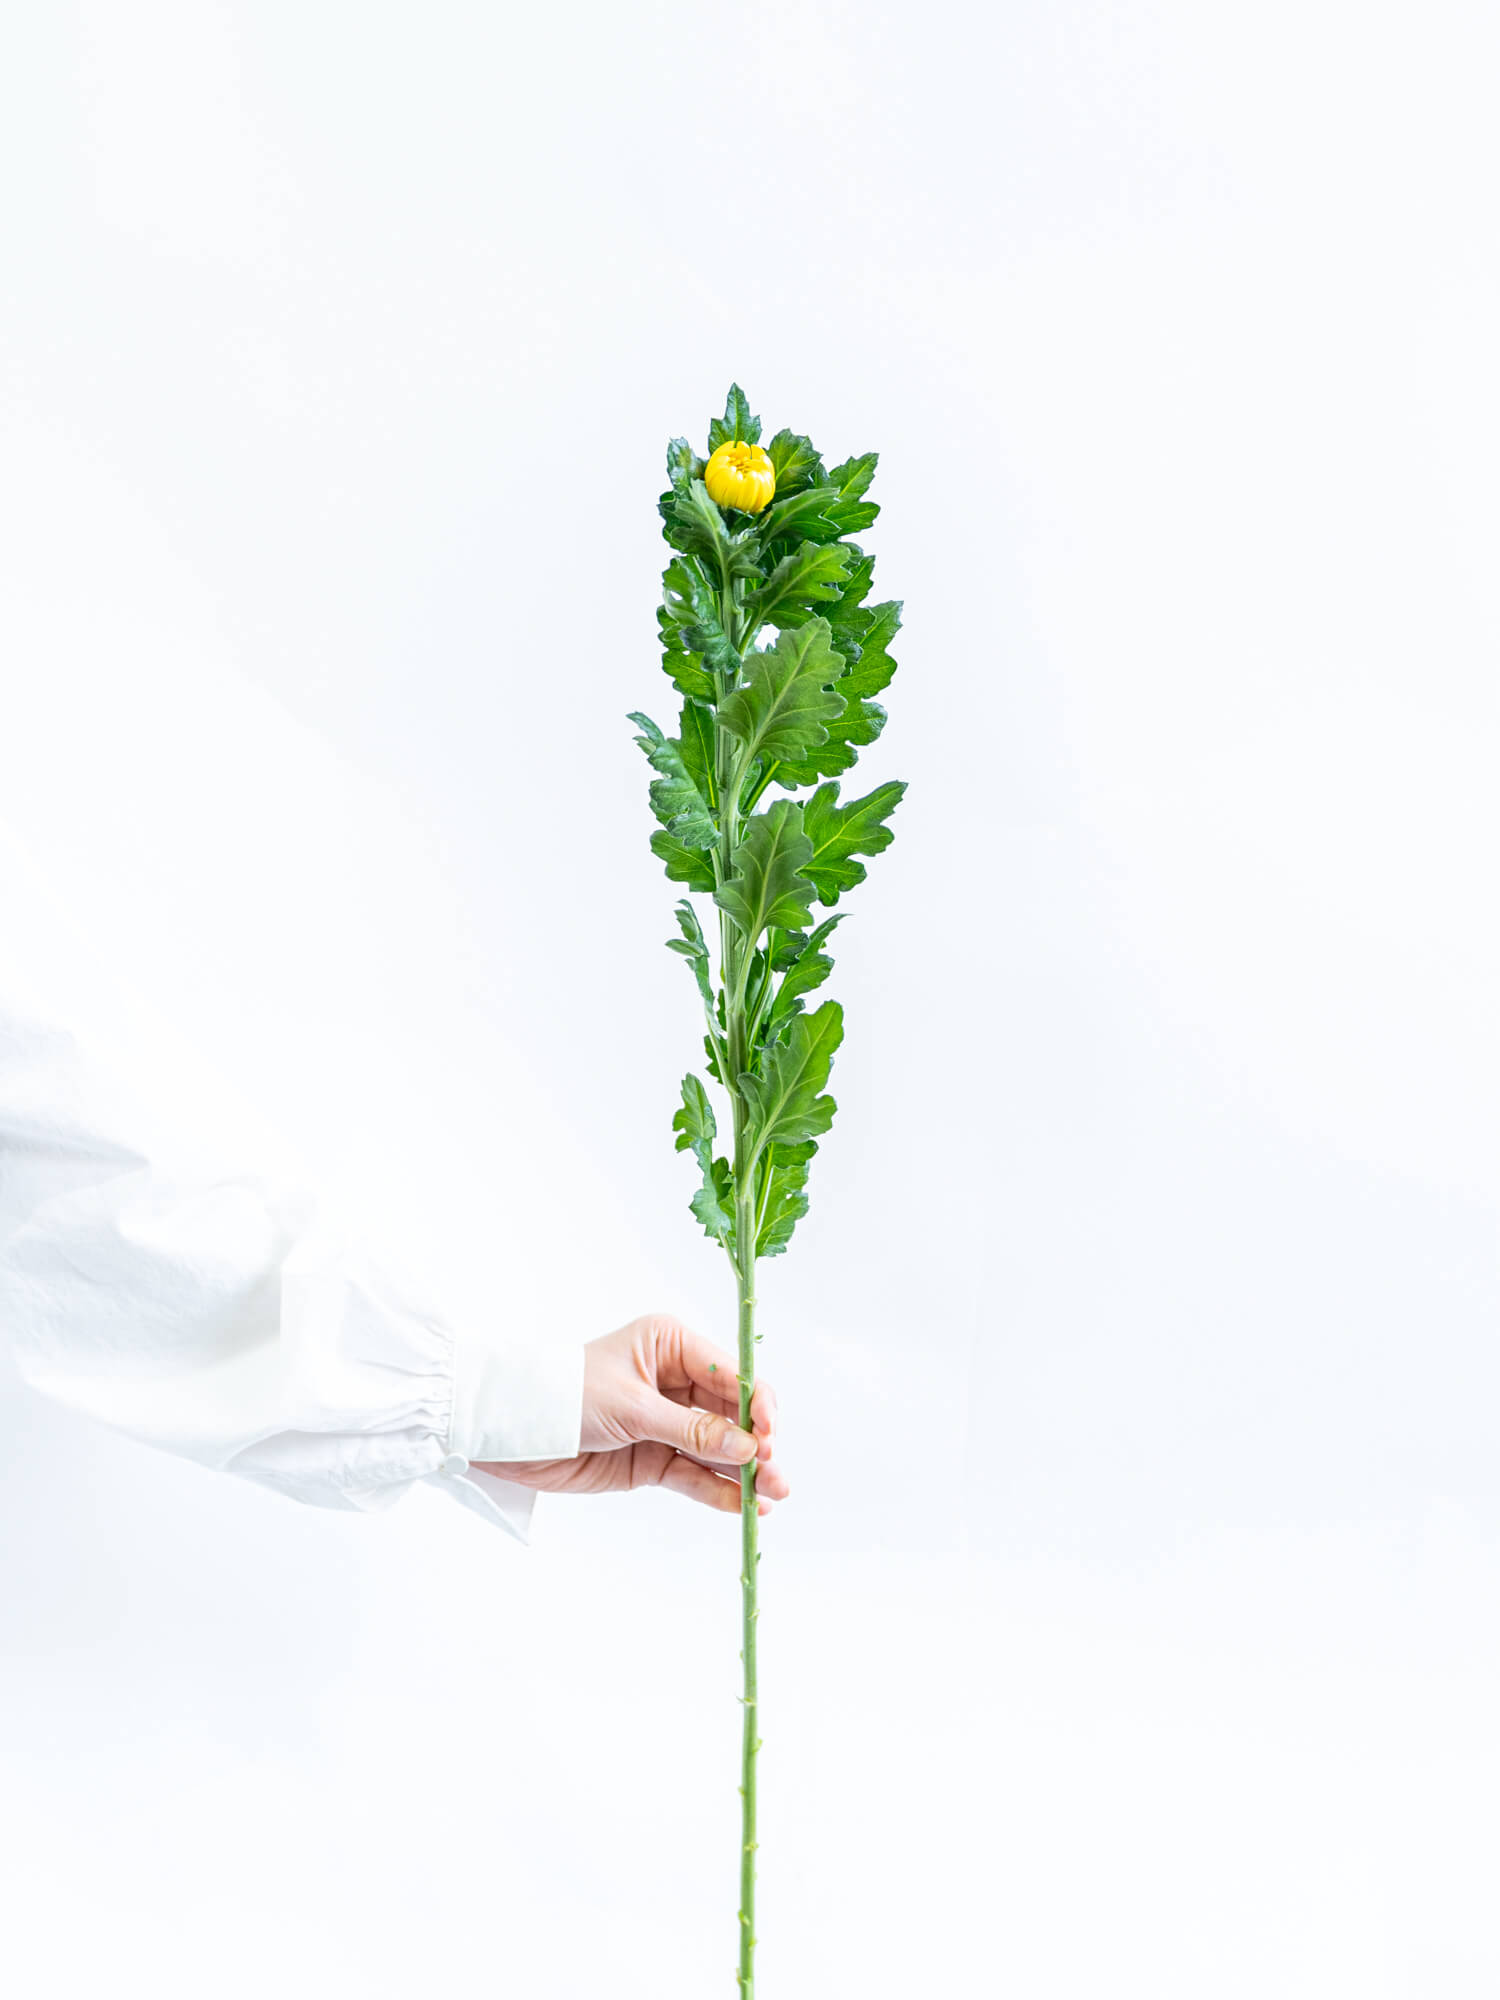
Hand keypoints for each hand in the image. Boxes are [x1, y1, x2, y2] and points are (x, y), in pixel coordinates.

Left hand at [473, 1313, 788, 1515]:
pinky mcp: (652, 1458)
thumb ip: (692, 1431)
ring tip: (773, 1496)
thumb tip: (746, 1448)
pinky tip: (743, 1507)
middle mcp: (675, 1381)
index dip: (754, 1403)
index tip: (768, 1432)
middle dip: (755, 1444)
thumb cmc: (565, 1394)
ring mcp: (665, 1423)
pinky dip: (717, 1491)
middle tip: (776, 1473)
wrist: (512, 1430)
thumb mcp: (633, 1408)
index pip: (728, 1373)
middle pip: (729, 1414)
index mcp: (671, 1345)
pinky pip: (692, 1475)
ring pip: (716, 1449)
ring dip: (744, 1473)